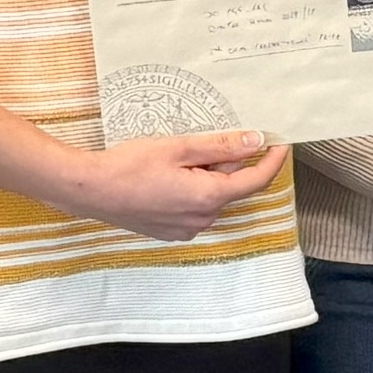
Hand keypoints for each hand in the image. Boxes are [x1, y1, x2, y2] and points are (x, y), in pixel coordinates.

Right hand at [55, 129, 280, 241]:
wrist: (91, 191)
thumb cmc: (129, 166)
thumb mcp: (179, 148)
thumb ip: (221, 146)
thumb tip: (255, 142)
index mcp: (209, 197)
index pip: (256, 180)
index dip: (272, 161)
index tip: (281, 144)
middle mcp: (203, 219)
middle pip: (231, 187)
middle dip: (228, 164)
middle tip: (208, 140)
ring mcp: (187, 229)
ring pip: (213, 197)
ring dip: (208, 177)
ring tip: (180, 158)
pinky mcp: (172, 232)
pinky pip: (195, 208)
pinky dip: (193, 190)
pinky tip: (170, 176)